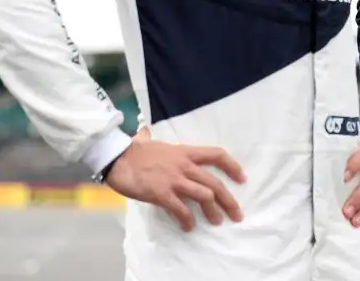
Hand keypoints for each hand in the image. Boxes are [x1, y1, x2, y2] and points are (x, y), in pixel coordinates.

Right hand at [104, 133, 245, 231]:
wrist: (116, 157)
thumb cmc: (132, 150)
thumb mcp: (150, 141)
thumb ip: (154, 139)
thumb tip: (145, 132)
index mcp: (185, 152)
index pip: (217, 155)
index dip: (232, 166)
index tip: (242, 178)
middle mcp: (184, 165)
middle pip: (215, 183)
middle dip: (229, 200)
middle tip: (237, 214)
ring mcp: (174, 180)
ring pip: (204, 196)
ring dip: (213, 211)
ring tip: (217, 222)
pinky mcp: (162, 194)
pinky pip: (181, 210)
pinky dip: (187, 220)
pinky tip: (189, 227)